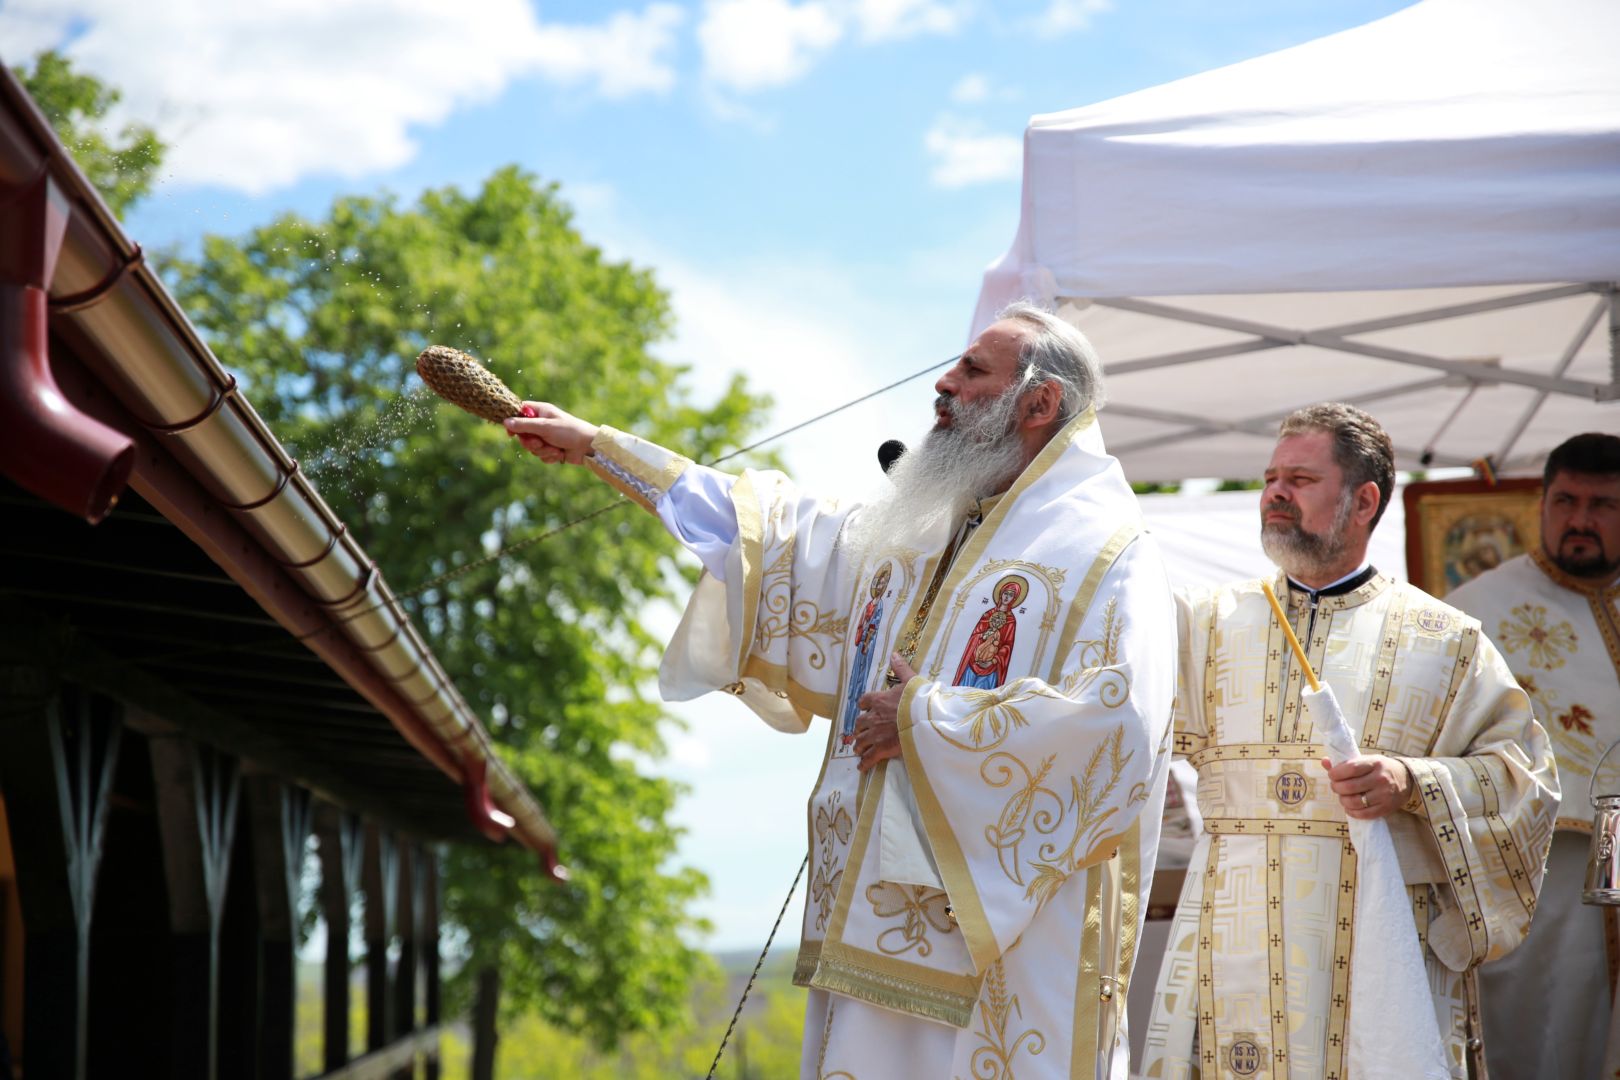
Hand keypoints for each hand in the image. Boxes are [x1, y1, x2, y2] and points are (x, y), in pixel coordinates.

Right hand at [504, 402, 598, 464]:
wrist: (588, 447)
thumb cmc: (569, 431)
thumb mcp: (544, 426)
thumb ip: (524, 425)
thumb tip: (506, 422)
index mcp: (541, 412)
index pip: (520, 412)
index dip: (513, 421)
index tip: (510, 432)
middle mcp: (542, 423)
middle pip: (523, 433)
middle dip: (530, 442)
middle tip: (539, 443)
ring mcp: (546, 437)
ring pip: (531, 447)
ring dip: (542, 450)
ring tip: (555, 448)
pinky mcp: (551, 449)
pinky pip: (541, 455)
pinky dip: (549, 456)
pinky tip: (560, 454)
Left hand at [853, 655, 917, 772]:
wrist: (924, 720)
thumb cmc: (918, 700)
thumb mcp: (911, 680)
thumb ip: (901, 668)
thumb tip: (894, 654)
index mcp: (878, 699)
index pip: (863, 701)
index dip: (863, 705)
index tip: (864, 708)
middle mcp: (873, 717)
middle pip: (859, 723)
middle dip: (859, 728)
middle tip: (860, 732)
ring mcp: (875, 734)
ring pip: (861, 740)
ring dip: (859, 745)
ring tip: (858, 749)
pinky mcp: (881, 749)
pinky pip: (868, 758)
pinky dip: (864, 763)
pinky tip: (861, 767)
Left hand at [1321, 754, 1412, 819]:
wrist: (1406, 779)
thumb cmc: (1380, 768)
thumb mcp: (1366, 760)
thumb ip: (1345, 763)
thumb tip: (1324, 762)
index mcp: (1375, 763)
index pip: (1350, 769)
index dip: (1336, 773)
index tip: (1332, 775)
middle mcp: (1381, 779)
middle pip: (1349, 787)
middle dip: (1336, 788)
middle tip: (1336, 787)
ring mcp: (1384, 795)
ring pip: (1355, 802)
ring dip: (1343, 800)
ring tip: (1343, 796)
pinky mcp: (1386, 808)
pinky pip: (1364, 814)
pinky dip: (1352, 812)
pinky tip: (1350, 807)